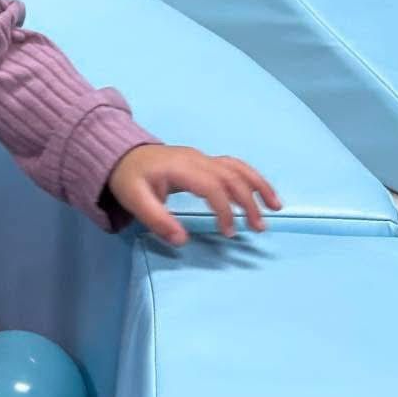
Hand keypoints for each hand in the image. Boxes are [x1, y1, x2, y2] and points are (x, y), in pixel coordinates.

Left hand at [107, 144, 280, 245]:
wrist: (121, 155)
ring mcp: (202, 158)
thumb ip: (157, 220)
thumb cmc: (128, 179)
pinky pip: (233, 166)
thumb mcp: (134, 200)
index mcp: (181, 168)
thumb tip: (182, 241)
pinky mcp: (205, 161)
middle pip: (231, 177)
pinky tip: (262, 193)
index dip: (224, 209)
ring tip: (276, 207)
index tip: (229, 232)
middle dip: (248, 202)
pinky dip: (251, 179)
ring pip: (237, 168)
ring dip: (258, 186)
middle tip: (259, 228)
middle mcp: (196, 159)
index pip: (212, 186)